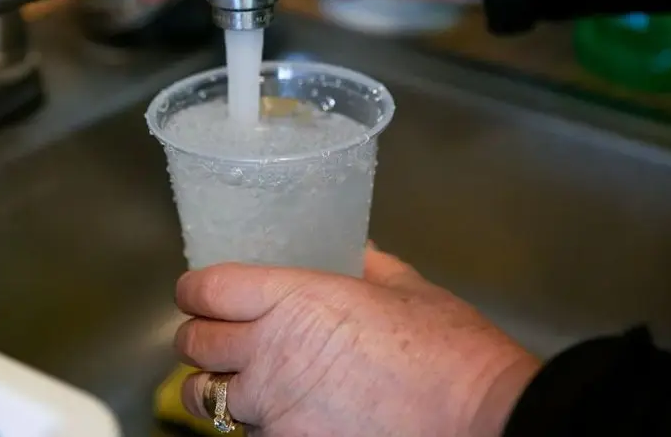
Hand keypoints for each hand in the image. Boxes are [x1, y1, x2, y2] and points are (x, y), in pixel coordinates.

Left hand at [173, 245, 540, 436]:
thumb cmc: (448, 351)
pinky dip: (257, 423)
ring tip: (238, 381)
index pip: (205, 290)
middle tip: (214, 333)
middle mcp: (269, 354)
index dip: (194, 289)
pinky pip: (250, 433)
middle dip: (198, 337)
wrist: (477, 419)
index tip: (199, 291)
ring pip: (207, 399)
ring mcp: (274, 410)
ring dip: (216, 386)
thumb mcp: (409, 289)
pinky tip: (284, 413)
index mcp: (293, 300)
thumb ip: (370, 266)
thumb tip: (356, 251)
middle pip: (193, 344)